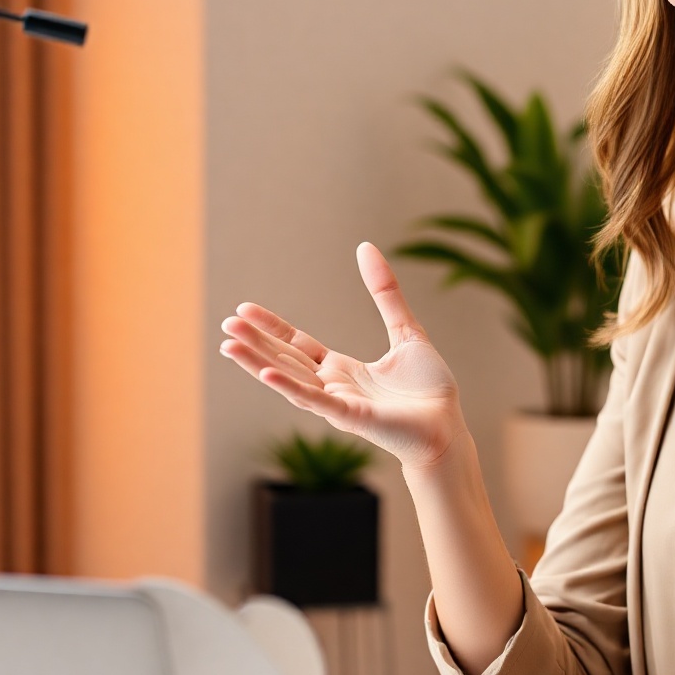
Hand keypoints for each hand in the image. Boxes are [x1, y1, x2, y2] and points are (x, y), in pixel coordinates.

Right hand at [219, 243, 466, 471]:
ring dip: (257, 363)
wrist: (449, 427)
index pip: (296, 345)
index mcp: (341, 370)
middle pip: (284, 361)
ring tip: (228, 345)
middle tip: (225, 325)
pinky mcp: (350, 418)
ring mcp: (338, 404)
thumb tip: (365, 247)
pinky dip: (289, 387)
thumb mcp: (406, 330)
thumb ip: (385, 293)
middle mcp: (333, 387)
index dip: (271, 327)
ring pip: (289, 381)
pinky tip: (265, 374)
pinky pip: (314, 401)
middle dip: (254, 344)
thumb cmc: (429, 389)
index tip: (243, 310)